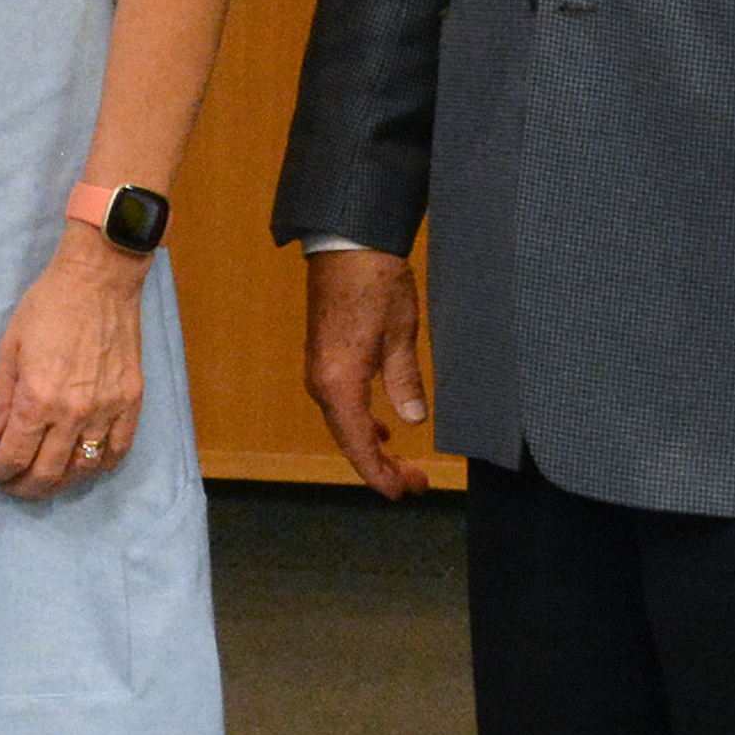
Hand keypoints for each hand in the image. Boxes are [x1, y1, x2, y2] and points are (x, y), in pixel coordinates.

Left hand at [0, 239, 152, 497]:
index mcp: (38, 398)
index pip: (15, 455)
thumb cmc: (47, 307)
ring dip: (59, 483)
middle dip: (23, 487)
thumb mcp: (10, 347)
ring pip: (83, 469)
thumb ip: (0, 398)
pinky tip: (83, 466)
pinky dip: (98, 466)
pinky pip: (118, 450)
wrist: (99, 280)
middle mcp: (74, 413)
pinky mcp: (131, 402)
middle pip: (48, 473)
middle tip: (11, 484)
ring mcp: (107, 410)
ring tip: (43, 479)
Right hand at [302, 246, 437, 499]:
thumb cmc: (377, 284)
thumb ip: (406, 382)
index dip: (382, 475)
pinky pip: (340, 404)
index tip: (406, 493)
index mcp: (340, 384)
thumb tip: (413, 420)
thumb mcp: (402, 336)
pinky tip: (381, 424)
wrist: (347, 241)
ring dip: (371, 446)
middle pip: (349, 440)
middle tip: (415, 485)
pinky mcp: (323, 356)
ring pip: (344, 423)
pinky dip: (362, 422)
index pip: (360, 445)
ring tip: (402, 463)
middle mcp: (322, 383)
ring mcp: (319, 369)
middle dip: (380, 466)